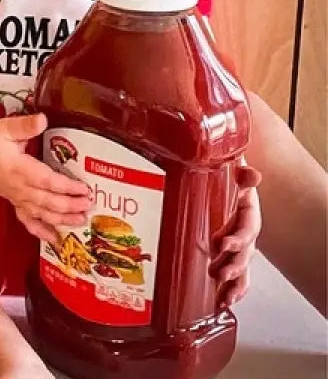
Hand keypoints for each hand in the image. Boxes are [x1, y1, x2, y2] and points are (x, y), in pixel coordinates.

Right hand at [0, 113, 92, 242]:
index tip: (84, 188)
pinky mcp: (15, 203)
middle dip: (70, 205)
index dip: (66, 187)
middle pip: (47, 201)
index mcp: (17, 168)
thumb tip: (42, 120)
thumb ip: (24, 125)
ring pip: (41, 213)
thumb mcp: (5, 127)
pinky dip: (42, 232)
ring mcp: (16, 198)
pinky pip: (28, 221)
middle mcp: (18, 187)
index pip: (46, 180)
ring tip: (81, 220)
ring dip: (62, 219)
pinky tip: (55, 239)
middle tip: (89, 204)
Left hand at [210, 164, 261, 306]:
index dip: (238, 238)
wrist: (221, 176)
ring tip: (224, 298)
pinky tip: (222, 301)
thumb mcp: (232, 169)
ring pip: (242, 269)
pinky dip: (230, 288)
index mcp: (248, 211)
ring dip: (234, 285)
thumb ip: (241, 173)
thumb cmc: (227, 175)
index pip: (248, 228)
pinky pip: (233, 272)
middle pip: (246, 254)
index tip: (223, 244)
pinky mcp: (227, 251)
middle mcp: (246, 231)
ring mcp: (238, 244)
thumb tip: (251, 174)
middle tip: (221, 274)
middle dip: (235, 267)